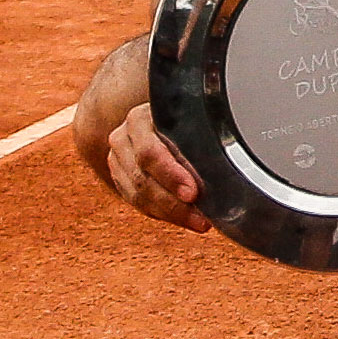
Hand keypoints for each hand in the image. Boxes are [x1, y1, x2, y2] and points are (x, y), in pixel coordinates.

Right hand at [98, 105, 215, 233]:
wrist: (160, 118)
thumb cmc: (180, 117)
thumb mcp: (189, 118)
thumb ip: (198, 137)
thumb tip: (220, 169)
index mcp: (139, 119)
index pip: (149, 153)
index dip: (171, 176)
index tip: (193, 193)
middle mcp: (123, 138)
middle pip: (141, 179)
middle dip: (172, 203)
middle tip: (199, 217)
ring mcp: (117, 160)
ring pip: (137, 196)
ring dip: (170, 213)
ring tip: (198, 221)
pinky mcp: (120, 179)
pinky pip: (137, 204)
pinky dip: (162, 214)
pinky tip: (183, 218)